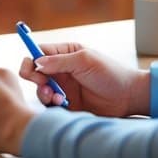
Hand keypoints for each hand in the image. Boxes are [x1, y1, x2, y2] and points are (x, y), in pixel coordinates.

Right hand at [18, 42, 148, 117]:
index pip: (39, 52)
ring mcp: (63, 88)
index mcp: (65, 54)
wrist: (128, 97)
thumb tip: (36, 61)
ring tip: (56, 97)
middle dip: (35, 78)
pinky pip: (50, 105)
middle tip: (43, 83)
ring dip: (44, 93)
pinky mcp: (67, 104)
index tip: (29, 68)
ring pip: (40, 90)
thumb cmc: (110, 73)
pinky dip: (52, 104)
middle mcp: (61, 70)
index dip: (31, 59)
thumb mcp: (84, 61)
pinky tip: (62, 103)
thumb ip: (59, 61)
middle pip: (35, 72)